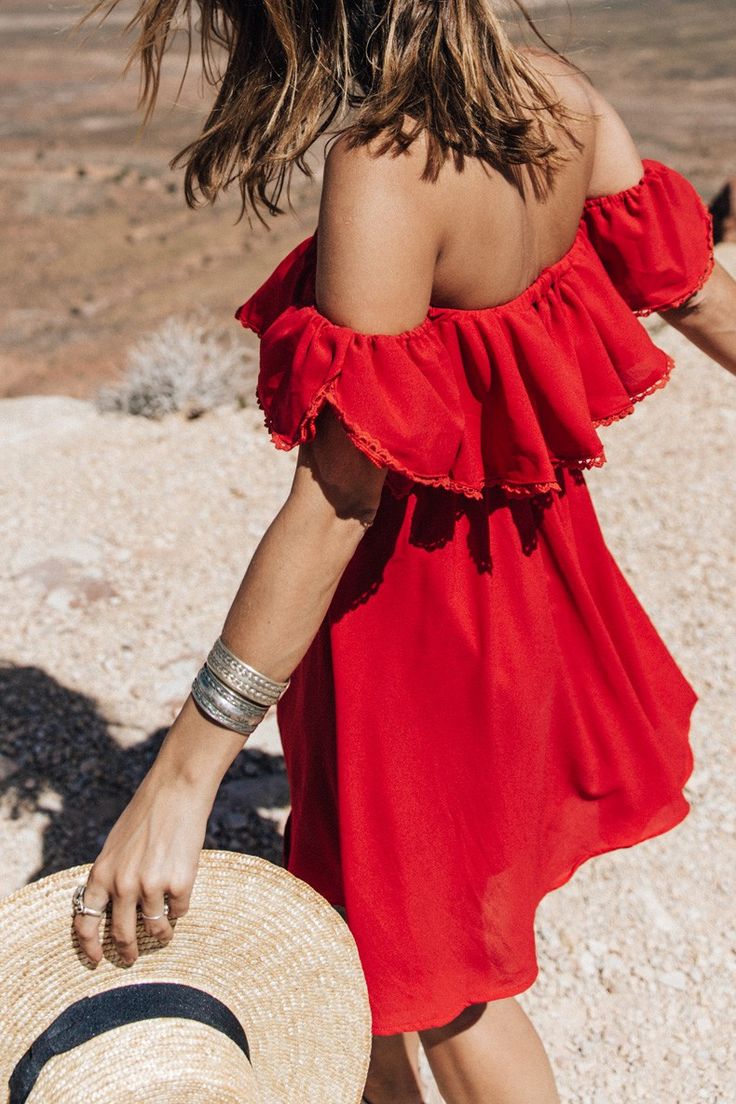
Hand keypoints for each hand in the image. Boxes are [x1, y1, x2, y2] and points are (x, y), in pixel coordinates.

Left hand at [73, 766, 212, 965]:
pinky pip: (180, 910)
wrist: (176, 791)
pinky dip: (181, 906)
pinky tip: (181, 891)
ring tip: (165, 931)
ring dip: (161, 933)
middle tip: (132, 957)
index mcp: (102, 873)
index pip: (85, 922)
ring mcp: (151, 886)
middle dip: (128, 952)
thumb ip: (111, 875)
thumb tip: (110, 907)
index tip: (96, 961)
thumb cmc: (146, 814)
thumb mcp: (116, 845)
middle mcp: (123, 884)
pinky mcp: (179, 884)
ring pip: (156, 927)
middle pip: (122, 934)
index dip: (90, 947)